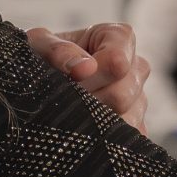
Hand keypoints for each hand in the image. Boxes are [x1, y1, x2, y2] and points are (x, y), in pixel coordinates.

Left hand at [25, 21, 148, 133]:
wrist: (38, 82)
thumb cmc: (41, 57)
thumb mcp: (39, 45)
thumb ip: (57, 49)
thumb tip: (85, 68)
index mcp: (118, 38)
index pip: (117, 61)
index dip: (91, 74)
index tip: (70, 78)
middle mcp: (135, 66)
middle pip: (122, 94)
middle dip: (88, 100)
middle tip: (64, 98)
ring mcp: (138, 97)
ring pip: (126, 119)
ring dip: (92, 121)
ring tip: (71, 112)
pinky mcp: (136, 124)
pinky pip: (126, 138)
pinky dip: (101, 138)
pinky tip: (83, 129)